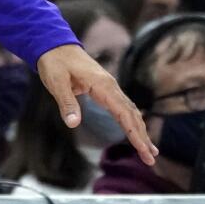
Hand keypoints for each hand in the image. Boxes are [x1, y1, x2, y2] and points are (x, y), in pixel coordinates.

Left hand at [38, 44, 157, 166]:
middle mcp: (110, 86)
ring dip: (139, 131)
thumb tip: (73, 123)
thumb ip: (66, 102)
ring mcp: (108, 87)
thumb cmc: (54, 61)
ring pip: (129, 111)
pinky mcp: (103, 88)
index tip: (143, 150)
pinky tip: (135, 132)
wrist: (53, 43)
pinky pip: (122, 107)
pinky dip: (131, 121)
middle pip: (132, 115)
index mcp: (103, 85)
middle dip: (142, 137)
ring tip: (149, 151)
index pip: (124, 113)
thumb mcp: (56, 82)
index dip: (134, 133)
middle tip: (151, 159)